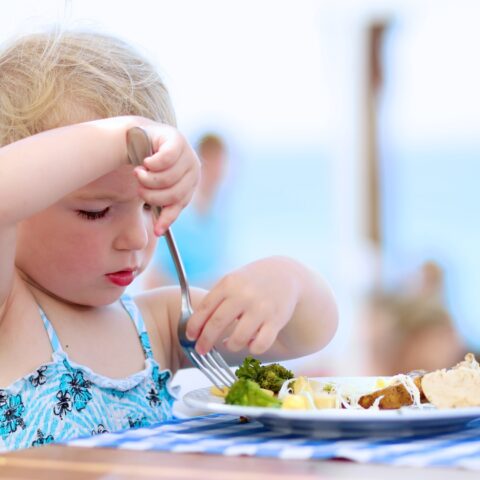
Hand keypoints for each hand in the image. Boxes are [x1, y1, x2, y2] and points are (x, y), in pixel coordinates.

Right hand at [133, 125, 199, 234]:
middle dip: (151, 195)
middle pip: (174, 193)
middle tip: (139, 189)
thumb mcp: (156, 188)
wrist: (138, 136)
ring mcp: (187, 152)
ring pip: (168, 178)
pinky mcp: (177, 139)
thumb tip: (159, 233)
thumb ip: (161, 205)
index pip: (180, 204)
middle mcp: (193, 167)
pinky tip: (145, 162)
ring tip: (138, 173)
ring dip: (147, 179)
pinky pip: (166, 159)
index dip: (167, 218)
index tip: (156, 232)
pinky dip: (151, 164)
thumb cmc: (147, 165)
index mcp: (191, 181)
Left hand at [186, 258, 300, 354]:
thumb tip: (196, 326)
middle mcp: (244, 295)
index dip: (194, 326)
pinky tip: (250, 343)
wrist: (286, 274)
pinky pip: (260, 345)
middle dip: (206, 341)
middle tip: (201, 350)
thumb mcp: (233, 281)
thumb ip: (216, 299)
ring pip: (238, 339)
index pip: (205, 308)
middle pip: (217, 324)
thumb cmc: (252, 281)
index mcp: (229, 284)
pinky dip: (252, 349)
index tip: (190, 337)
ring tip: (229, 344)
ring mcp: (261, 308)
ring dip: (230, 346)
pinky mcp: (276, 320)